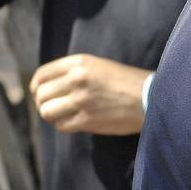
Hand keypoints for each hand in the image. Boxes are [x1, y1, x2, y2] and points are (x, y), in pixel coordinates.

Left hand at [30, 54, 150, 135]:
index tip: (42, 94)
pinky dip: (65, 126)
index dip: (37, 87)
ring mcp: (82, 100)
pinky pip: (61, 126)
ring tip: (65, 116)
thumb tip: (50, 87)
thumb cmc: (129, 83)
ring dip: (53, 116)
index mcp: (80, 63)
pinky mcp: (88, 119)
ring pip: (47, 111)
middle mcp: (78, 79)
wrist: (153, 98)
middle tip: (57, 107)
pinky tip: (77, 122)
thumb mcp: (101, 67)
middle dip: (45, 103)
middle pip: (41, 95)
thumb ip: (76, 72)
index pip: (42, 75)